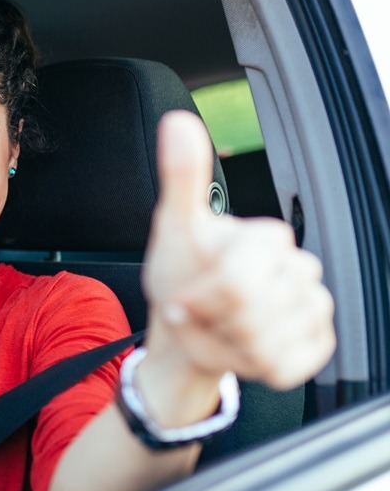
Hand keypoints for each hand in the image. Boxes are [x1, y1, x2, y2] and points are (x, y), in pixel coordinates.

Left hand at [141, 111, 335, 393]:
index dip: (198, 301)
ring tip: (214, 330)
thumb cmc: (181, 275)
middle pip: (252, 319)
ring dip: (224, 348)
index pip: (235, 286)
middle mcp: (300, 269)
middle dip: (210, 326)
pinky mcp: (317, 344)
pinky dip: (250, 368)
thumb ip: (181, 177)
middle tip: (196, 315)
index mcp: (268, 238)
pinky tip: (237, 349)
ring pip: (267, 347)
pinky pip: (285, 368)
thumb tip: (177, 122)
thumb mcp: (173, 229)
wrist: (187, 327)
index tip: (180, 300)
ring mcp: (313, 308)